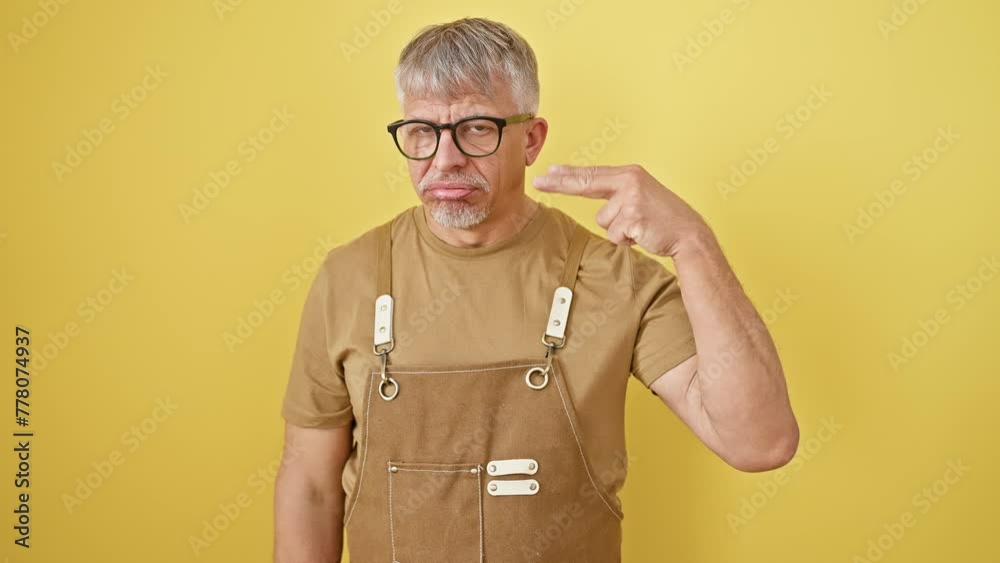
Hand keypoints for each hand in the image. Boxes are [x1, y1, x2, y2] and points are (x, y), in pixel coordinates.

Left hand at [532, 164, 710, 256]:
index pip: (592, 174)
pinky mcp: (633, 217)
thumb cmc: (662, 218)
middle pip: (586, 184)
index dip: (568, 174)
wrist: (688, 233)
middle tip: (539, 181)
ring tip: (639, 226)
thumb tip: (592, 194)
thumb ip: (616, 193)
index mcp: (630, 174)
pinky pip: (614, 235)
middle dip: (560, 183)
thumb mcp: (640, 196)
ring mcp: (631, 199)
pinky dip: (625, 240)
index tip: (548, 172)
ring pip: (603, 221)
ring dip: (618, 230)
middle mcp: (629, 181)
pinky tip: (642, 234)